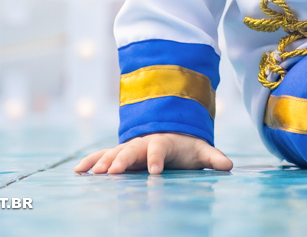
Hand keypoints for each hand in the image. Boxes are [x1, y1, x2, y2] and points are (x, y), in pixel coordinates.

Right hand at [74, 132, 232, 174]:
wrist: (171, 133)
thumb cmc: (187, 147)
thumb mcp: (201, 150)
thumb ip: (213, 157)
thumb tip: (228, 165)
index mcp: (164, 141)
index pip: (160, 148)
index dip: (156, 158)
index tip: (154, 172)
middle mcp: (144, 142)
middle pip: (132, 149)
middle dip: (123, 160)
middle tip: (115, 172)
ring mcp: (130, 147)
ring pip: (115, 152)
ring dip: (104, 161)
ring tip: (94, 173)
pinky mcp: (120, 153)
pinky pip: (103, 156)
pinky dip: (92, 161)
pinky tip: (78, 171)